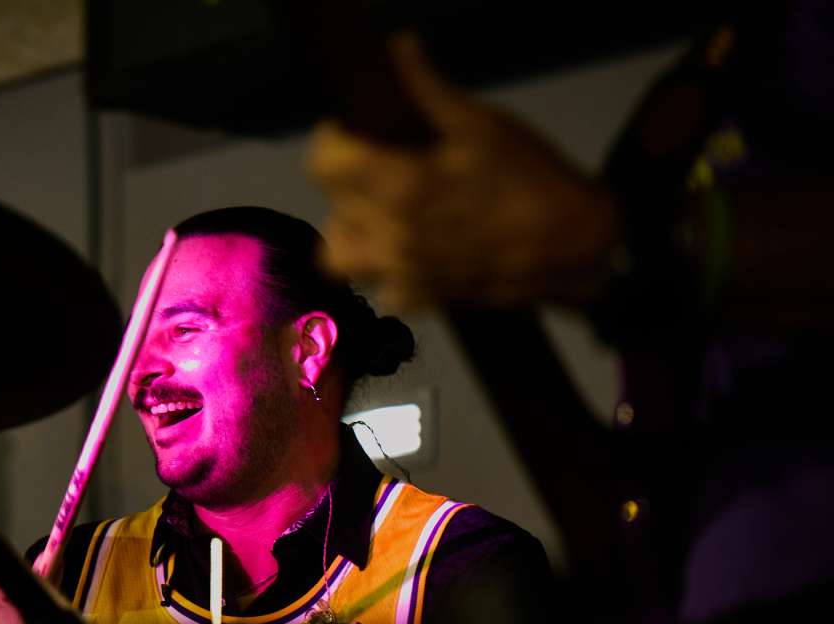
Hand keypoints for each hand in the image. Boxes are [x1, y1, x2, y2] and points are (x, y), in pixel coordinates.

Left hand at [306, 34, 620, 312]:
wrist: (575, 242)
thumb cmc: (532, 179)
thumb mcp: (479, 122)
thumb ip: (426, 88)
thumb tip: (399, 48)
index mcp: (400, 185)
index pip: (323, 163)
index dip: (333, 141)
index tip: (353, 133)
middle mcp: (392, 235)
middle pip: (331, 205)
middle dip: (348, 182)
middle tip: (377, 167)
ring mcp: (403, 273)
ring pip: (341, 256)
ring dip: (356, 231)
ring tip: (385, 211)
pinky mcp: (422, 299)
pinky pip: (380, 288)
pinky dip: (387, 271)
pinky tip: (413, 247)